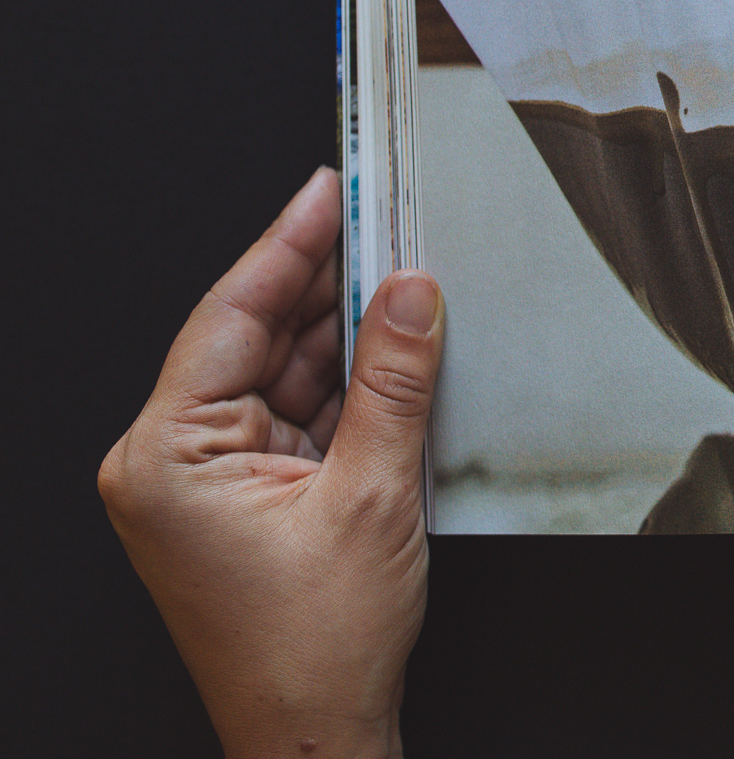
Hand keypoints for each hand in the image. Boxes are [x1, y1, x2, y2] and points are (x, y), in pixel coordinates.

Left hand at [99, 168, 444, 758]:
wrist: (316, 737)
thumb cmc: (314, 649)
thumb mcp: (370, 495)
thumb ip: (393, 380)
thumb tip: (410, 292)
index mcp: (165, 456)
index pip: (229, 317)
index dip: (287, 244)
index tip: (327, 187)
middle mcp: (170, 461)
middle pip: (256, 337)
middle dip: (325, 282)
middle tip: (382, 216)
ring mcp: (207, 480)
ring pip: (284, 373)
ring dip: (345, 333)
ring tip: (404, 277)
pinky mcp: (246, 497)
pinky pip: (299, 413)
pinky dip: (348, 383)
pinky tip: (393, 345)